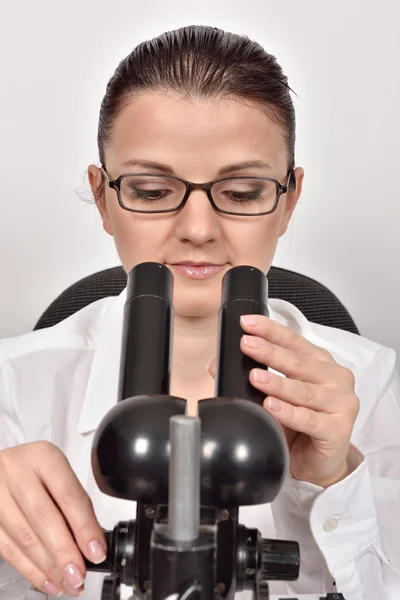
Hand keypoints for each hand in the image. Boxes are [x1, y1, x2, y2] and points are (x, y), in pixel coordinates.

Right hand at [0, 441, 106, 596]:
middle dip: (64, 552)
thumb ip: (74, 503)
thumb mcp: (57, 472)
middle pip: (43, 518)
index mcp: (42, 456)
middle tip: (79, 574)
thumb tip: (91, 542)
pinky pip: (8, 549)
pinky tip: (46, 580)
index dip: (84, 527)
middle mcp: (16, 472)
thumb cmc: (34, 470)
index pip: (68, 495)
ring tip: (67, 582)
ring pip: (24, 537)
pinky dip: (29, 569)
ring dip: (48, 567)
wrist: (2, 467)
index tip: (95, 551)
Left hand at [208, 314, 359, 487]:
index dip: (270, 330)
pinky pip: (309, 419)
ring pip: (303, 390)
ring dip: (277, 383)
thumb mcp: (275, 396)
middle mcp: (335, 378)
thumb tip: (216, 365)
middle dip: (270, 352)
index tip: (247, 323)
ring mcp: (341, 403)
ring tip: (255, 377)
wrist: (319, 463)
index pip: (293, 341)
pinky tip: (272, 406)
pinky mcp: (338, 429)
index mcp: (321, 363)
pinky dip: (289, 412)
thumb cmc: (301, 425)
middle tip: (247, 344)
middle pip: (298, 362)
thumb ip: (251, 379)